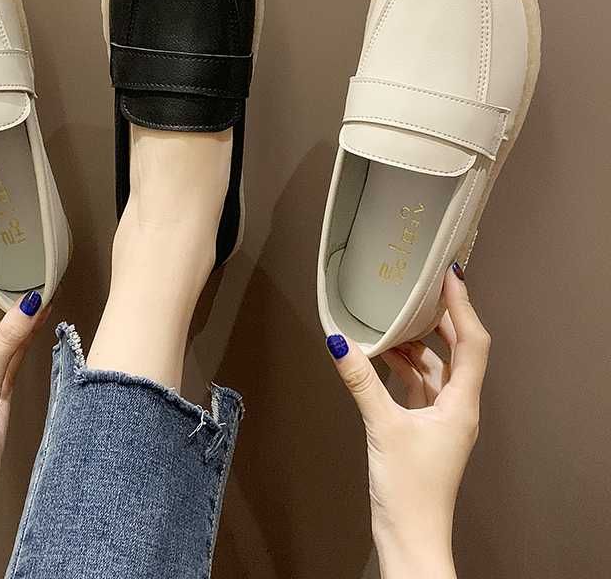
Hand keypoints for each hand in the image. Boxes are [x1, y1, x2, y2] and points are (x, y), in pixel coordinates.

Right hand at [327, 266, 489, 578]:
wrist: (410, 536)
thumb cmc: (410, 490)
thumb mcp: (382, 428)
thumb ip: (361, 381)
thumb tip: (340, 343)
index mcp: (461, 404)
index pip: (472, 343)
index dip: (463, 306)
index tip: (449, 276)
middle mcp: (458, 407)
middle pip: (458, 350)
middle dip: (441, 319)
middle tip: (420, 290)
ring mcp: (443, 418)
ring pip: (436, 368)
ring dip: (417, 344)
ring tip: (393, 319)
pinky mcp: (426, 428)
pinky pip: (419, 385)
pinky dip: (403, 367)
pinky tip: (383, 355)